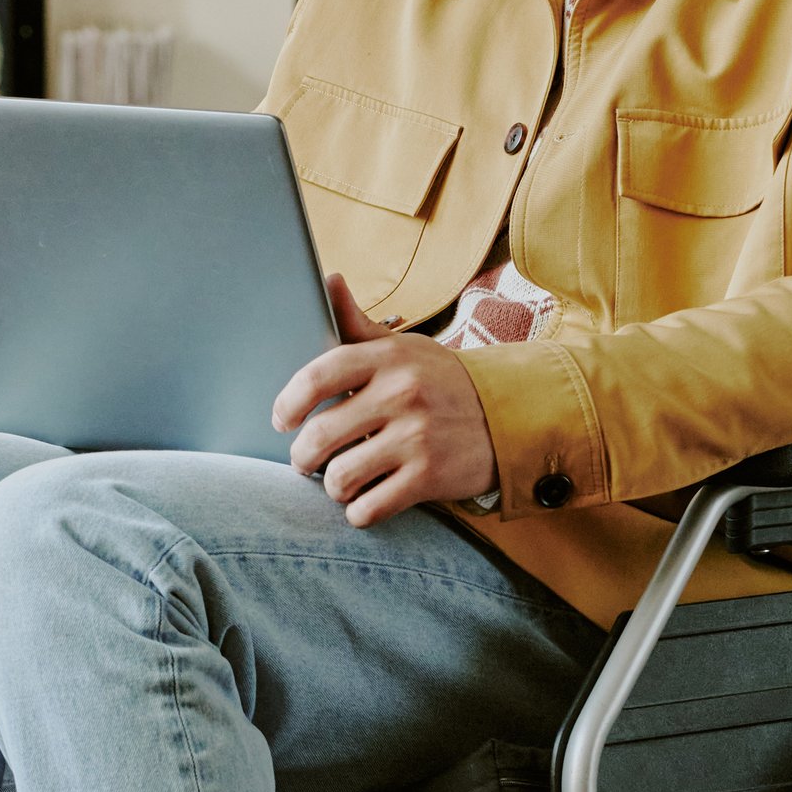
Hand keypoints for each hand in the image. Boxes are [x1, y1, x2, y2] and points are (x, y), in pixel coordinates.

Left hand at [272, 273, 499, 527]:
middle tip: (304, 461)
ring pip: (340, 477)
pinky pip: (369, 508)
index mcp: (388, 358)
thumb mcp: (405, 349)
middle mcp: (401, 394)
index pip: (317, 377)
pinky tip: (364, 502)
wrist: (508, 418)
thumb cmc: (441, 383)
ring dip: (332, 486)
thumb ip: (359, 325)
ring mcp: (417, 437)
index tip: (282, 420)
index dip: (288, 403)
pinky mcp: (430, 477)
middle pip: (319, 436)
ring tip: (339, 481)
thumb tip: (328, 279)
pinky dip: (359, 511)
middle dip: (302, 457)